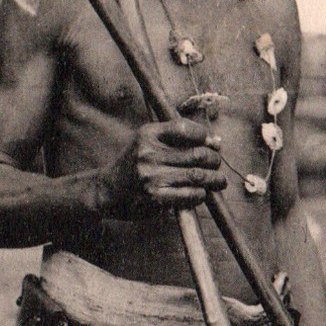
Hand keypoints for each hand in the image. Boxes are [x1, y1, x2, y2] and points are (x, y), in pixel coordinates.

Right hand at [98, 118, 226, 218]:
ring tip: (218, 181)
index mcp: (148, 134)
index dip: (205, 135)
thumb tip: (216, 142)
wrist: (107, 190)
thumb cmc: (134, 165)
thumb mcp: (148, 141)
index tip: (212, 144)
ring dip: (214, 179)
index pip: (185, 128)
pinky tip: (200, 193)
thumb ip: (177, 138)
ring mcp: (152, 176)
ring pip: (198, 175)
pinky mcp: (156, 197)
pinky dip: (201, 194)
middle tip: (216, 164)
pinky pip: (190, 194)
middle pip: (196, 153)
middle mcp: (149, 153)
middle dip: (214, 159)